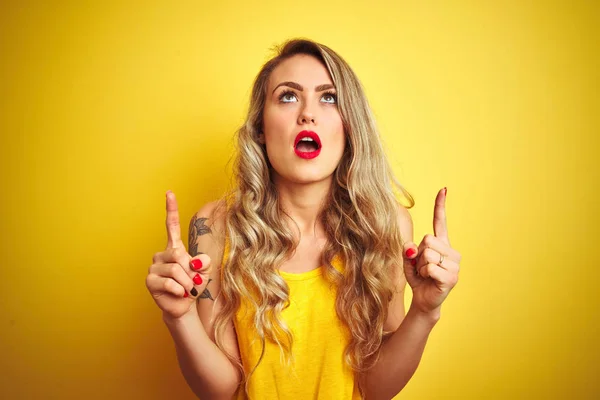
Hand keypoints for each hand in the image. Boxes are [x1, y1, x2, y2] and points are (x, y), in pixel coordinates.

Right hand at [145, 190, 212, 319]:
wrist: (184, 306)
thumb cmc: (193, 286)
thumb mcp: (204, 272)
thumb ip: (205, 262)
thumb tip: (196, 262)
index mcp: (175, 248)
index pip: (171, 225)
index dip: (171, 209)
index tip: (169, 192)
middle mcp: (162, 254)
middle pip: (179, 255)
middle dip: (191, 272)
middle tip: (193, 283)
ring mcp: (154, 267)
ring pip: (176, 270)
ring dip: (187, 283)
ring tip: (186, 290)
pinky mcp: (150, 281)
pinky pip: (170, 283)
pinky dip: (180, 291)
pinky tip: (178, 294)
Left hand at [402, 188, 460, 315]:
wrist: (424, 300)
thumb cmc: (418, 278)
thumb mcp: (408, 261)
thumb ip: (408, 250)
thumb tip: (411, 247)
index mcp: (442, 244)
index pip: (440, 222)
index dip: (440, 206)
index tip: (443, 189)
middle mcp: (452, 252)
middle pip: (428, 239)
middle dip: (419, 254)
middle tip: (422, 267)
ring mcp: (454, 265)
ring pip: (428, 254)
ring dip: (421, 266)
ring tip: (426, 274)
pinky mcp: (452, 277)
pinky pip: (430, 268)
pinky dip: (424, 274)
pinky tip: (430, 280)